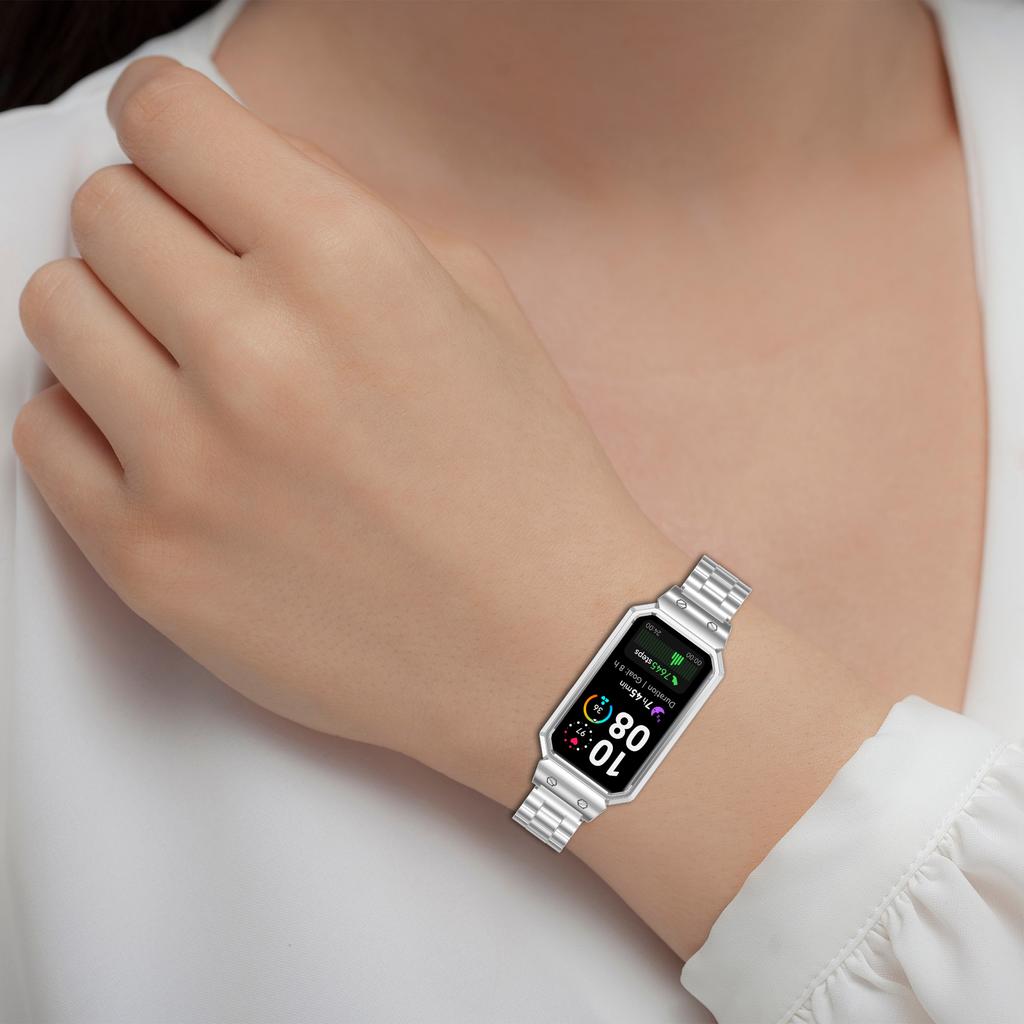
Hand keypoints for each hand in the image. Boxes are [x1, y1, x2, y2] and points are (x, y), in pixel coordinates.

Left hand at [13, 57, 684, 798]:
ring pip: (52, 309)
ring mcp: (187, 464)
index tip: (179, 150)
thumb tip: (230, 182)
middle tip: (207, 276)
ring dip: (115, 318)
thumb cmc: (524, 477)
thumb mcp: (475, 304)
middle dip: (153, 224)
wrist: (538, 644)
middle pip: (103, 210)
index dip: (170, 122)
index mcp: (347, 263)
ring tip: (185, 365)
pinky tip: (168, 445)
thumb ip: (344, 216)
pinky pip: (42, 433)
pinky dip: (91, 421)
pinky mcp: (147, 559)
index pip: (166, 118)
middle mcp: (255, 350)